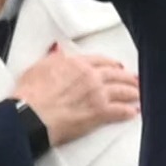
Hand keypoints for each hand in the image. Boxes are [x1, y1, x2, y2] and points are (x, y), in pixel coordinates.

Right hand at [10, 40, 142, 146]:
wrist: (30, 115)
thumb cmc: (29, 95)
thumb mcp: (37, 68)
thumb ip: (52, 59)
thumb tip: (58, 50)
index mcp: (76, 63)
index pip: (100, 60)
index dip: (110, 63)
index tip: (116, 66)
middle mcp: (91, 76)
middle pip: (116, 74)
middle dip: (127, 77)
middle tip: (134, 80)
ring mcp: (97, 94)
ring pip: (122, 91)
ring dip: (132, 93)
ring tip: (137, 95)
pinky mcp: (99, 113)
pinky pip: (120, 111)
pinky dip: (128, 111)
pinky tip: (132, 112)